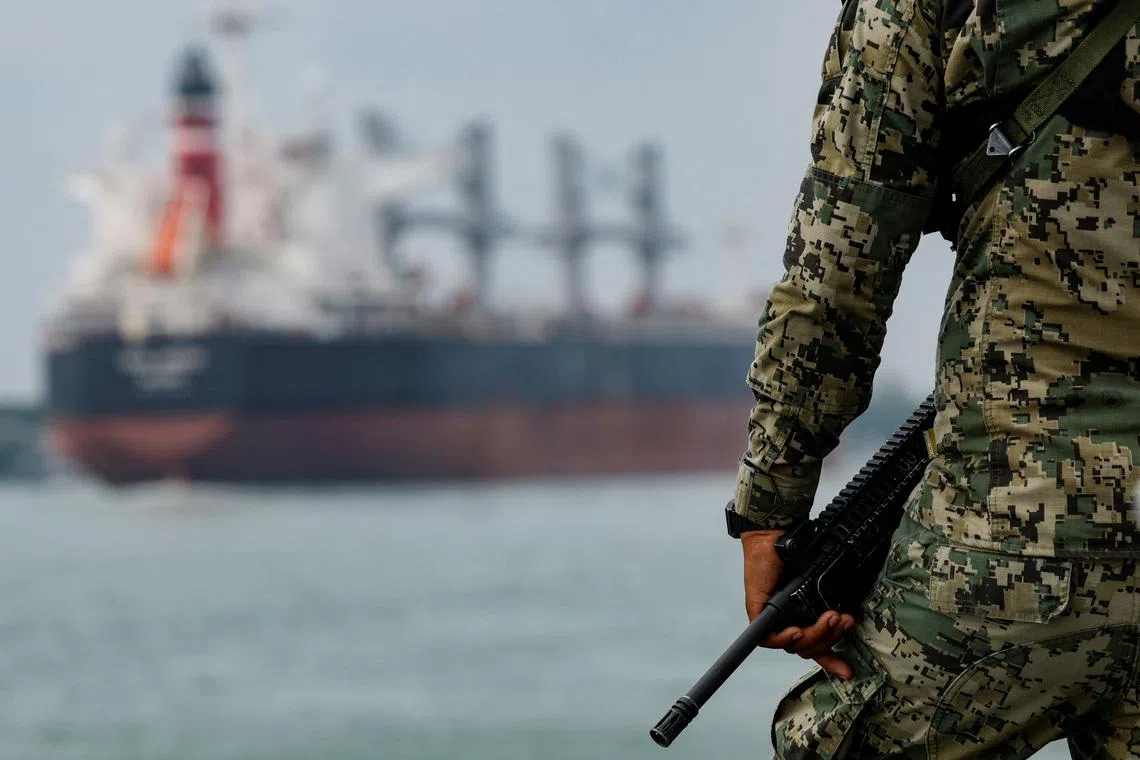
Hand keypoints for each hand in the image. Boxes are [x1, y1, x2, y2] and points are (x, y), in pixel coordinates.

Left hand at [741, 530, 855, 679]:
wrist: (774, 538)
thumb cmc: (794, 557)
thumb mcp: (818, 583)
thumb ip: (827, 603)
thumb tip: (848, 618)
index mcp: (803, 618)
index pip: (817, 648)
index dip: (831, 662)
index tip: (848, 671)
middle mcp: (789, 622)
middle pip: (809, 649)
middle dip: (830, 640)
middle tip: (843, 621)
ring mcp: (772, 621)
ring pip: (795, 646)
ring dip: (815, 636)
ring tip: (829, 618)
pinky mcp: (758, 615)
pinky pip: (771, 639)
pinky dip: (787, 638)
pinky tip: (798, 630)